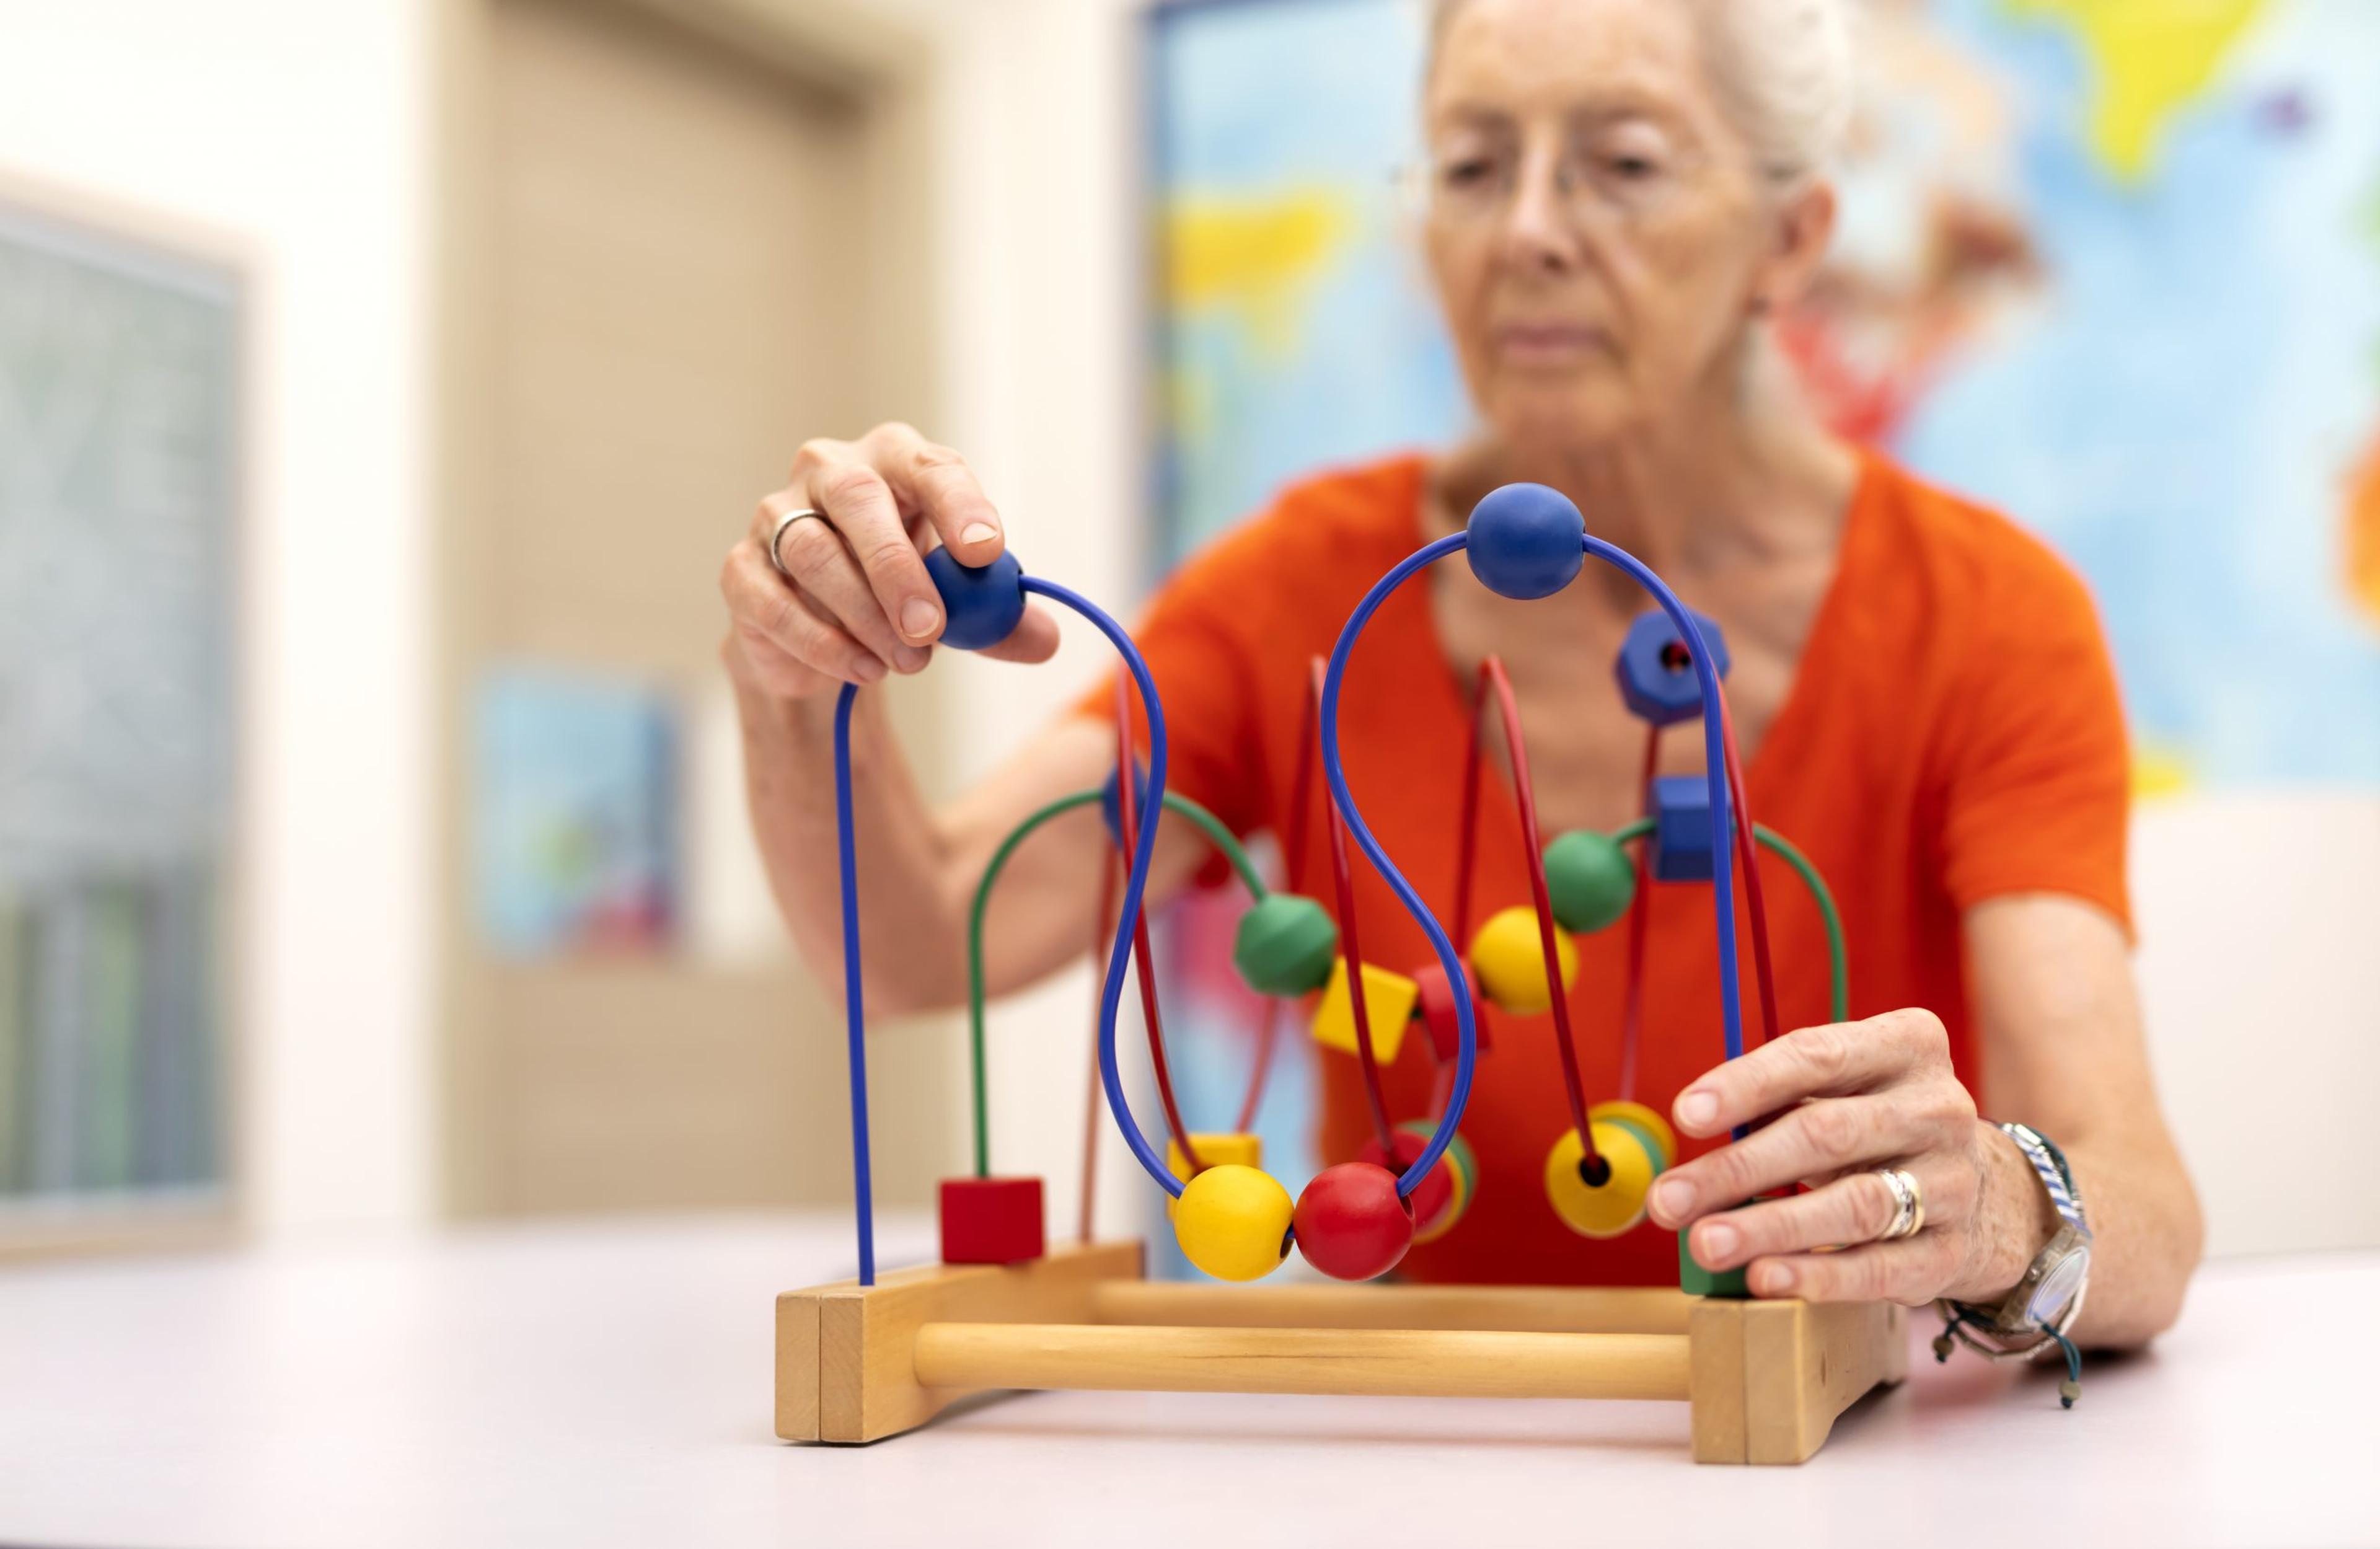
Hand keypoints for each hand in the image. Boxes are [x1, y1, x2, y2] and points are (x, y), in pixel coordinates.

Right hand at [720, 422, 1060, 699]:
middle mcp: (830, 473)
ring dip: (864, 614)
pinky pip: (774, 602)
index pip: (929, 468)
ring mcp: (776, 516)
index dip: (958, 505)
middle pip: (860, 501)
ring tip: (906, 662)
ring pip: (814, 552)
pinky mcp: (741, 570)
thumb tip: (1045, 639)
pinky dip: (821, 641)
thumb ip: (997, 617)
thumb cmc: (900, 595)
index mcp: (895, 462)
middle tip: (930, 627)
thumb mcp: (959, 603)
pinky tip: (862, 669)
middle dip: (898, 567)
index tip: (985, 552)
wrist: (821, 636)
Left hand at [1648, 1008, 2048, 1304]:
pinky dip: (1818, 1276)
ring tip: (1705, 1243)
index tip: (1684, 1115)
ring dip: (1770, 1227)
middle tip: (1668, 1200)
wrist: (1986, 1191)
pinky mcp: (1954, 1250)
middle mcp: (1940, 1107)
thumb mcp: (1842, 1091)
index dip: (1746, 1085)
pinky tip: (1764, 1278)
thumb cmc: (1877, 1128)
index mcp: (1908, 1045)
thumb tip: (1693, 1136)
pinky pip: (1880, 1267)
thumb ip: (1776, 1102)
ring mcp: (1954, 1180)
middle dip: (1737, 1169)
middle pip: (1826, 1134)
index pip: (1817, 1055)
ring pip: (1854, 1205)